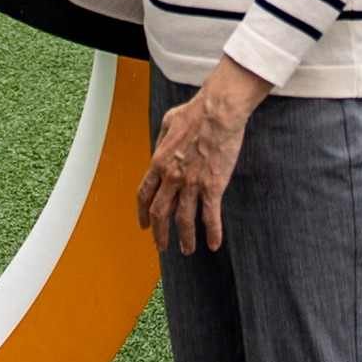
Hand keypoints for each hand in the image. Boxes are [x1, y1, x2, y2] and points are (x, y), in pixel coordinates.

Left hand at [137, 59, 267, 254]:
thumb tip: (159, 148)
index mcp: (159, 161)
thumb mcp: (168, 122)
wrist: (218, 111)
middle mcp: (172, 176)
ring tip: (186, 250)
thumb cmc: (195, 112)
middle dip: (159, 233)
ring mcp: (192, 184)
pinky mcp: (213, 186)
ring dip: (184, 238)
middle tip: (161, 245)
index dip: (143, 213)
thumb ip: (161, 139)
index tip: (144, 224)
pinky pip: (210, 216)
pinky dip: (212, 233)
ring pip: (184, 220)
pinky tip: (214, 244)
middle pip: (160, 212)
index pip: (144, 194)